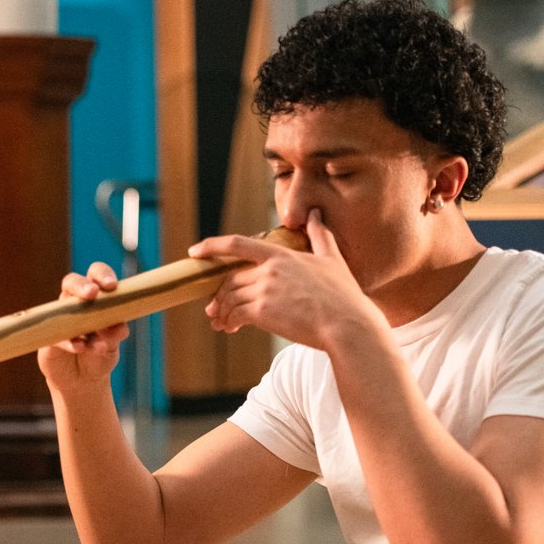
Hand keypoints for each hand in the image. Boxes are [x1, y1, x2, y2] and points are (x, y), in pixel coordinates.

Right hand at [37, 261, 130, 392]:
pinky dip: (69, 342)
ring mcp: (59, 319)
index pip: (95, 276)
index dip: (102, 275)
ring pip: (62, 308)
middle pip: (71, 282)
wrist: (82, 380)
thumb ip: (115, 335)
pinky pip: (56, 335)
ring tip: (94, 339)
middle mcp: (74, 304)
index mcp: (95, 299)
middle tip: (92, 293)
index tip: (111, 285)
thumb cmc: (98, 356)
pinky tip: (80, 347)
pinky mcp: (49, 338)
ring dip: (77, 319)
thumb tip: (121, 328)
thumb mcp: (111, 346)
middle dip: (81, 285)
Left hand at [189, 210, 384, 350]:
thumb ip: (320, 237)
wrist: (348, 326)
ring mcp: (266, 290)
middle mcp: (270, 270)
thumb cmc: (344, 296)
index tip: (195, 251)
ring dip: (222, 311)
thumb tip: (316, 215)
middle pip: (231, 279)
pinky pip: (235, 314)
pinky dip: (229, 321)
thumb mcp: (332, 260)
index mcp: (282, 255)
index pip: (239, 244)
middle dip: (219, 294)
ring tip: (221, 323)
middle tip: (214, 309)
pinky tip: (230, 328)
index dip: (213, 245)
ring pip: (230, 297)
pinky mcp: (263, 312)